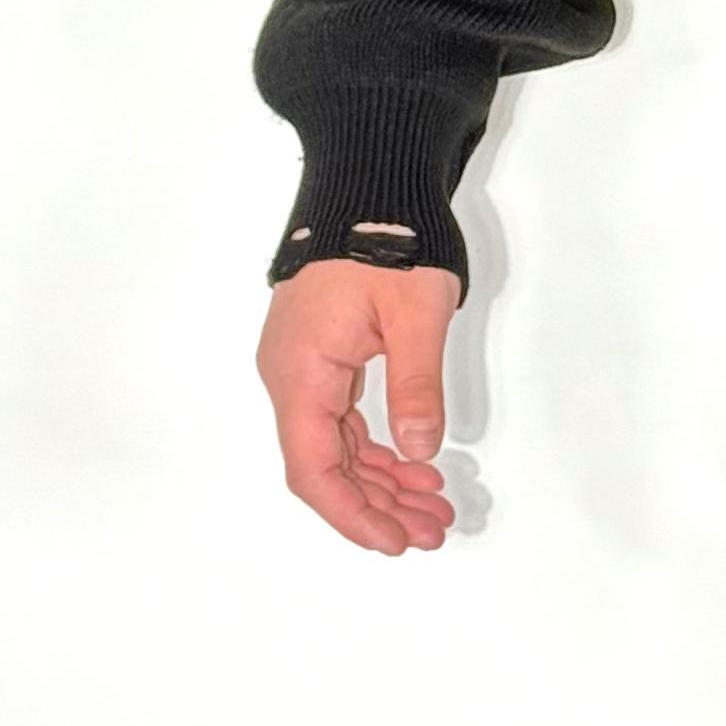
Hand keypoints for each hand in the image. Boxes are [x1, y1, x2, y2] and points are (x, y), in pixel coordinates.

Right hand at [255, 259, 461, 555]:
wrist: (367, 185)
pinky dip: (377, 447)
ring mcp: (304, 367)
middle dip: (378, 505)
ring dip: (382, 480)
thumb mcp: (415, 314)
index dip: (353, 514)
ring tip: (434, 506)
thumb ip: (415, 386)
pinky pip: (342, 419)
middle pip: (325, 466)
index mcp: (301, 373)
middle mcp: (291, 377)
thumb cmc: (388, 239)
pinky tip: (414, 466)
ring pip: (336, 446)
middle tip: (433, 530)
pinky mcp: (322, 355)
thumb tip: (418, 451)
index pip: (315, 469)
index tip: (395, 541)